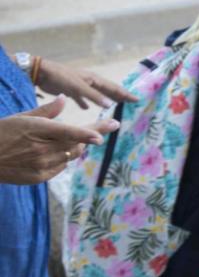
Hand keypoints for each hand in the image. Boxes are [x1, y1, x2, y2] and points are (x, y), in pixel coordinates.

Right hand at [0, 96, 119, 184]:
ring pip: (71, 154)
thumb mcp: (21, 117)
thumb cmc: (0, 133)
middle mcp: (41, 149)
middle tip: (110, 125)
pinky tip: (53, 152)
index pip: (69, 131)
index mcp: (36, 130)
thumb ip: (46, 111)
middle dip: (95, 134)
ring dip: (76, 146)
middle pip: (77, 143)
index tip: (109, 128)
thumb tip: (64, 98)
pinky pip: (60, 166)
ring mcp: (40, 165)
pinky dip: (62, 158)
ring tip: (72, 137)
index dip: (90, 132)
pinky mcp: (39, 177)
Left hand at [35, 58, 137, 108]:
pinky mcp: (71, 90)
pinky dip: (87, 103)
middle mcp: (90, 82)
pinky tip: (87, 109)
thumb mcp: (78, 87)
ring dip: (106, 99)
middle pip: (108, 90)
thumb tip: (111, 105)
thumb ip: (94, 96)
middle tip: (131, 102)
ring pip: (97, 94)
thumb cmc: (61, 78)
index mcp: (94, 79)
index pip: (113, 88)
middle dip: (119, 95)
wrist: (42, 72)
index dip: (125, 94)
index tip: (137, 99)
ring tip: (115, 104)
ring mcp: (81, 86)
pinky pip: (83, 98)